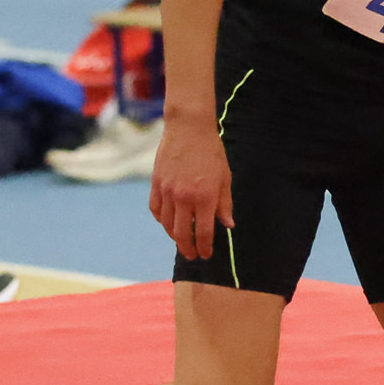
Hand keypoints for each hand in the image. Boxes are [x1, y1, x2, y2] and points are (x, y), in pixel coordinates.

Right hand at [149, 115, 232, 261]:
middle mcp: (184, 197)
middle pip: (182, 234)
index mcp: (205, 197)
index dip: (205, 247)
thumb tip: (227, 225)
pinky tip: (168, 223)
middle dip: (188, 249)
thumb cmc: (211, 152)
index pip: (204, 232)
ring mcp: (168, 191)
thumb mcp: (225, 177)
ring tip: (182, 241)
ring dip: (174, 237)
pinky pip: (156, 210)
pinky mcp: (156, 184)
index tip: (206, 254)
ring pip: (167, 224)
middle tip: (192, 255)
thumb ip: (225, 204)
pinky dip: (161, 220)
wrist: (189, 129)